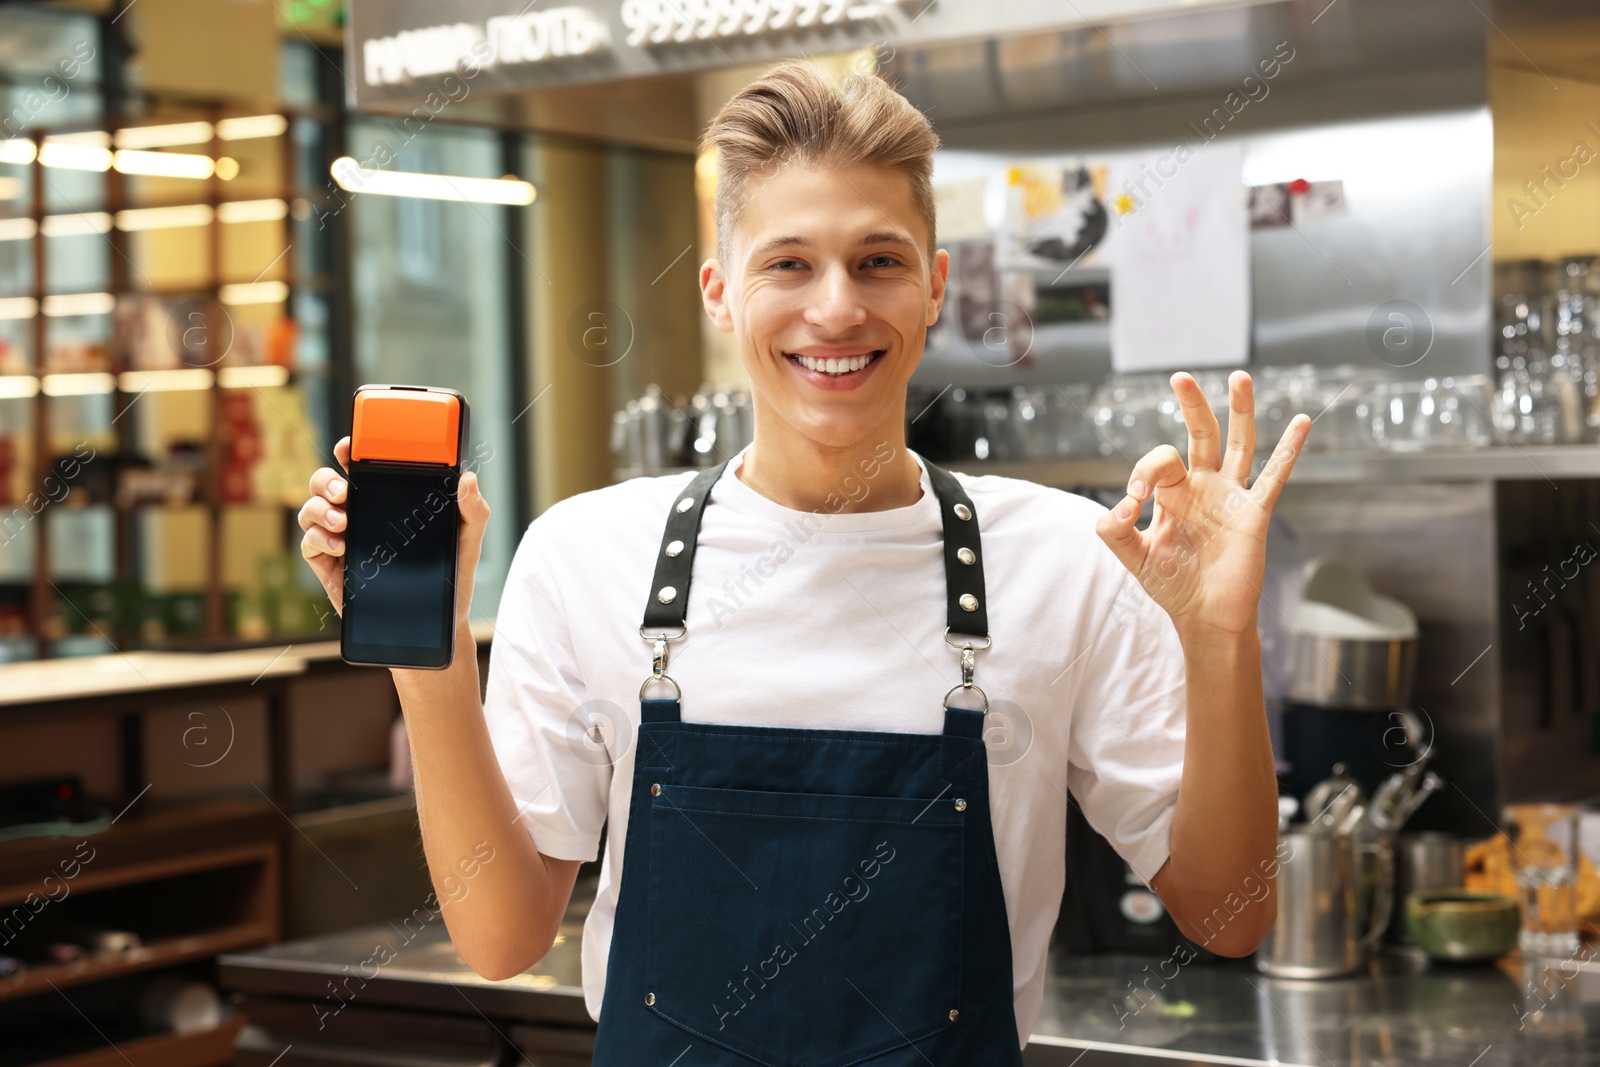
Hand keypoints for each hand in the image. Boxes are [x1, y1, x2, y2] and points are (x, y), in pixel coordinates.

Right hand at [298, 435, 491, 624]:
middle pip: (325, 484)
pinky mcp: (330, 565)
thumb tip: (468, 479)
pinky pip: (309, 543)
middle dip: (326, 480)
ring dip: (320, 509)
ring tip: (344, 522)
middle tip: (344, 489)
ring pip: (310, 509)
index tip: (348, 446)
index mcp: (385, 498)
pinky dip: (319, 539)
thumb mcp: (467, 537)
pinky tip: (341, 546)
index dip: (348, 452)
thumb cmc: (451, 572)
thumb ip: (473, 508)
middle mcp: (358, 513)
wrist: (440, 618)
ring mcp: (340, 538)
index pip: (359, 467)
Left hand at [1094, 371, 1309, 638]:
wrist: (1205, 616)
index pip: (1159, 462)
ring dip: (1240, 411)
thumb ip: (1115, 530)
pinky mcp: (1254, 514)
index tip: (1134, 500)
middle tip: (1179, 377)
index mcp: (1173, 493)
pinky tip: (1302, 421)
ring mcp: (1231, 497)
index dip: (1143, 473)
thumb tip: (1120, 505)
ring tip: (1239, 377)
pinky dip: (1290, 449)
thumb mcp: (1134, 556)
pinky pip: (1274, 476)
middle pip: (1200, 435)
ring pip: (1239, 444)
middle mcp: (1203, 487)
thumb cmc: (1172, 585)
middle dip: (1192, 406)